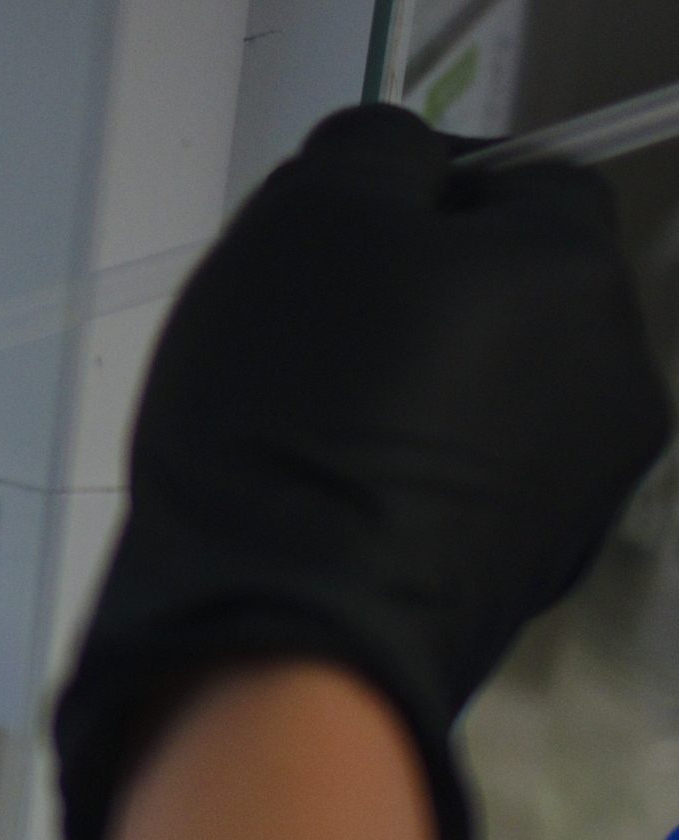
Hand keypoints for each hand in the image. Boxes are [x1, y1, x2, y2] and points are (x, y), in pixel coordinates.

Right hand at [55, 105, 671, 839]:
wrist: (281, 638)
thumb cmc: (291, 435)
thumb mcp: (306, 218)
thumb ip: (369, 154)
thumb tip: (390, 166)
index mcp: (571, 271)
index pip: (511, 178)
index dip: (405, 198)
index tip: (324, 241)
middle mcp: (606, 381)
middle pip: (499, 295)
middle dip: (402, 305)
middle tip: (293, 336)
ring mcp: (571, 494)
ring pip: (474, 399)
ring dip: (395, 399)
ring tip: (291, 433)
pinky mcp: (517, 579)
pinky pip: (452, 492)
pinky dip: (390, 484)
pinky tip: (312, 502)